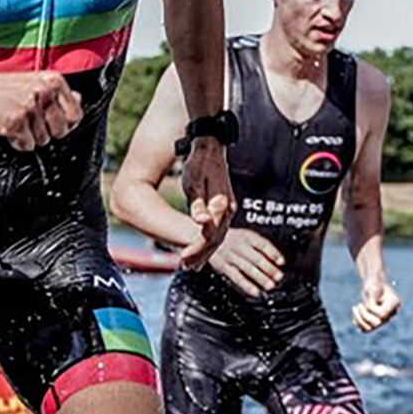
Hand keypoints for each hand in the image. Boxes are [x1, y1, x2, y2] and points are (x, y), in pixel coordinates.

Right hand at [0, 72, 82, 150]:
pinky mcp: (15, 122)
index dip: (65, 124)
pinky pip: (27, 146)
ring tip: (16, 121)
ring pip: (43, 140)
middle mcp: (44, 91)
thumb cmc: (7, 88)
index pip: (76, 115)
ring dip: (30, 137)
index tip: (51, 121)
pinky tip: (7, 128)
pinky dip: (17, 142)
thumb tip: (80, 101)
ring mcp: (29, 107)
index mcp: (54, 80)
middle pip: (61, 131)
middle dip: (47, 132)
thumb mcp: (36, 82)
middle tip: (30, 122)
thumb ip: (59, 92)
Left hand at [178, 142, 235, 265]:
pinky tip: (197, 246)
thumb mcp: (194, 183)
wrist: (210, 147)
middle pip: (216, 240)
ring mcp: (227, 209)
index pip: (210, 237)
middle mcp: (228, 210)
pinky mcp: (223, 208)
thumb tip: (202, 222)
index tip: (183, 261)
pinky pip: (217, 229)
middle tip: (185, 266)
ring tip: (190, 262)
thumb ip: (198, 204)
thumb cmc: (199, 163)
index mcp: (222, 205)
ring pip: (218, 237)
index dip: (196, 251)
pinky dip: (207, 241)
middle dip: (200, 255)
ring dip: (204, 250)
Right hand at [206, 225, 285, 296]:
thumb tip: (276, 259)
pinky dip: (246, 285)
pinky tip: (255, 291)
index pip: (262, 244)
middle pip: (256, 258)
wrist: (205, 235)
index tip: (281, 261)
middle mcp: (238, 245)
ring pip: (247, 268)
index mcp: (246, 236)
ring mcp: (230, 256)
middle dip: (269, 268)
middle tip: (278, 276)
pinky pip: (236, 277)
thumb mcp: (244, 235)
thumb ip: (259, 246)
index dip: (273, 253)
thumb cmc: (229, 238)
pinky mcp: (222, 266)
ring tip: (270, 285)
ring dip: (260, 278)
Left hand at [352, 276, 400, 331]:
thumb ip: (373, 292)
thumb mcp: (373, 285)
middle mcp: (391, 314)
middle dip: (365, 314)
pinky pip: (365, 329)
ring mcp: (383, 320)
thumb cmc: (374, 284)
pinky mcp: (375, 323)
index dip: (372, 309)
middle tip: (359, 304)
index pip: (382, 313)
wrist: (372, 286)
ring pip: (370, 328)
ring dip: (359, 319)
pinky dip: (358, 322)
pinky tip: (355, 314)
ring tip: (354, 308)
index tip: (367, 301)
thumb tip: (370, 304)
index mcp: (394, 303)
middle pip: (377, 323)